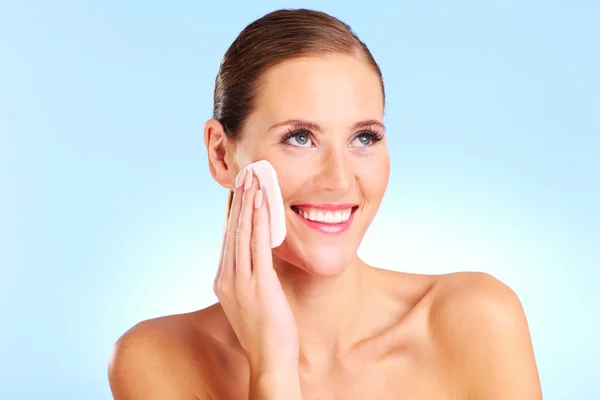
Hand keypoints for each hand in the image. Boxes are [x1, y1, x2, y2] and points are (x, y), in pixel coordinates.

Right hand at [214, 167, 298, 373]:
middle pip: (232, 230)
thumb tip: (260, 256)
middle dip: (239, 201)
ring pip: (242, 233)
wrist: (269, 359)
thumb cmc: (266, 332)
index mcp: (223, 281)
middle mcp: (226, 278)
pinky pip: (258, 245)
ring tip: (253, 180)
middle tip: (245, 176)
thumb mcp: (251, 300)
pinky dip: (259, 221)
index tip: (240, 192)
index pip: (228, 238)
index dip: (234, 212)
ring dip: (248, 204)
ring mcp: (240, 281)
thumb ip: (250, 277)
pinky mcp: (258, 284)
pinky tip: (262, 203)